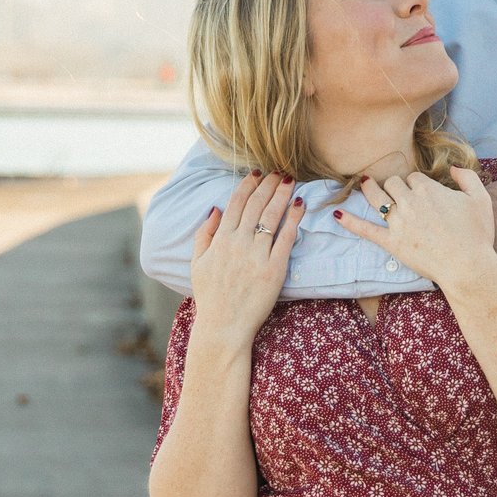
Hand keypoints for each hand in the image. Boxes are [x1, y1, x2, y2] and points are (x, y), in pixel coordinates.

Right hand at [188, 173, 301, 347]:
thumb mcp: (197, 263)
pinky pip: (286, 238)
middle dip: (268, 184)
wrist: (223, 326)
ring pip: (272, 216)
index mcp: (220, 239)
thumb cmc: (210, 297)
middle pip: (256, 204)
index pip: (236, 202)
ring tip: (289, 179)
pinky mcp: (274, 269)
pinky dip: (294, 219)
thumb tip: (215, 209)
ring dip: (282, 194)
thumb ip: (204, 234)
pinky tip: (300, 204)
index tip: (257, 172)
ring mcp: (257, 255)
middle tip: (279, 171)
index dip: (248, 184)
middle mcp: (238, 242)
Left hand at [336, 166, 496, 291]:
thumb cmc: (477, 235)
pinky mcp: (391, 242)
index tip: (422, 194)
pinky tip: (335, 214)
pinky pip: (366, 229)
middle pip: (394, 184)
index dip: (417, 185)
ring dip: (369, 189)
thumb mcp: (481, 200)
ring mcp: (398, 222)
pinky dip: (349, 222)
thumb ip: (468, 177)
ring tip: (364, 184)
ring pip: (377, 199)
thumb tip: (452, 168)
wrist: (468, 267)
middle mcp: (410, 202)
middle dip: (396, 187)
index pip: (414, 178)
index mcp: (429, 190)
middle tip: (399, 194)